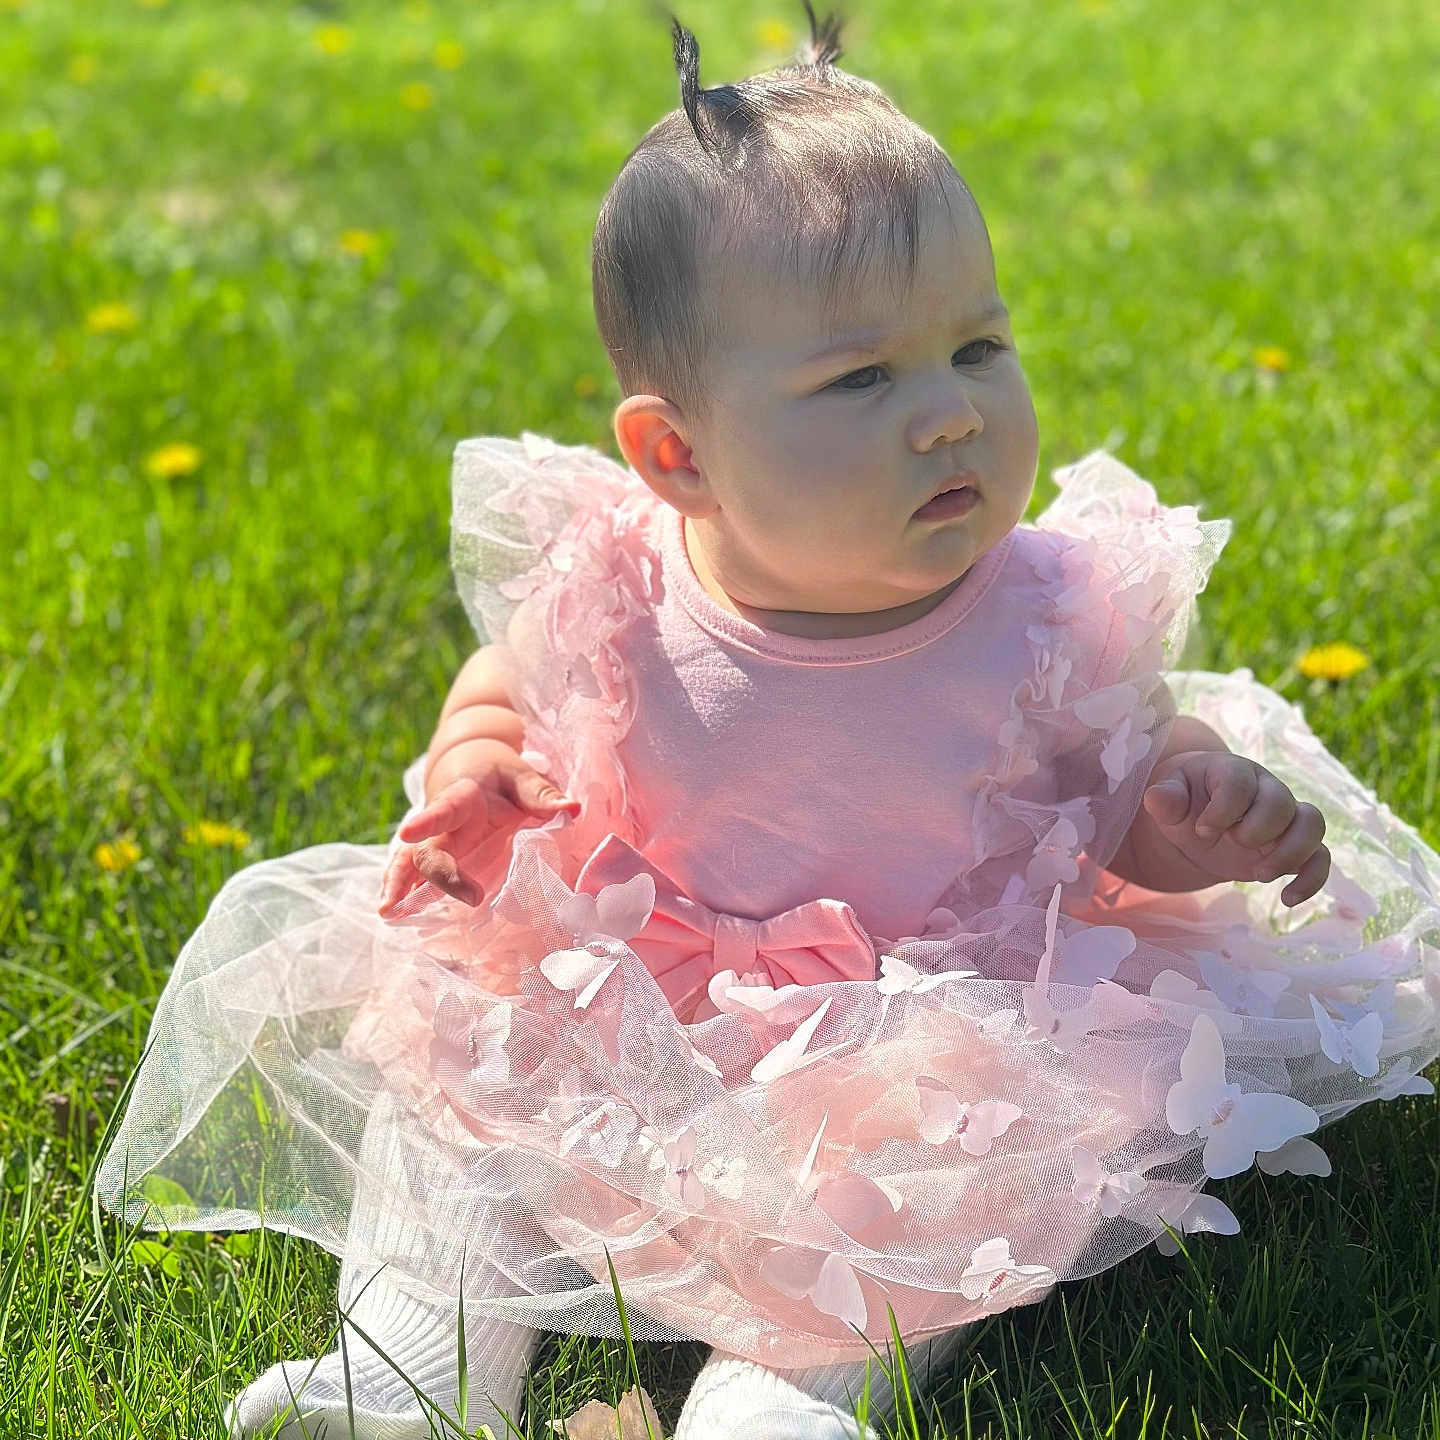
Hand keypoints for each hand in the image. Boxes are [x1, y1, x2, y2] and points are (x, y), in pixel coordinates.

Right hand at [377, 743, 579, 916]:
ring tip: (387, 911)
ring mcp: (433, 842)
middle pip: (427, 849)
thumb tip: (572, 808)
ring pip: (407, 863)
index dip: (427, 821)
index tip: (408, 832)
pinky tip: (395, 915)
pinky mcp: (432, 856)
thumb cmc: (500, 777)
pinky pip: (412, 874)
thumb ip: (542, 794)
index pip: (444, 809)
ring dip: (397, 886)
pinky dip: (403, 892)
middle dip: (435, 875)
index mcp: (463, 797)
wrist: (471, 767)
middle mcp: (443, 824)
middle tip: (469, 898)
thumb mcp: (522, 778)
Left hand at [1140, 751, 1329, 906]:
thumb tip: (1156, 797)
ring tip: (1258, 875)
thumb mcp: (1169, 800)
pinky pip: (1321, 857)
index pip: (1240, 782)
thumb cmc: (1186, 803)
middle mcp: (1266, 789)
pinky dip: (1312, 879)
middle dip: (1256, 829)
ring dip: (1290, 853)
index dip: (1224, 809)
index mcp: (1232, 771)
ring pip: (1312, 824)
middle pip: (1281, 802)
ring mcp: (1285, 817)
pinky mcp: (1293, 845)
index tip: (1202, 830)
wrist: (1201, 819)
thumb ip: (1165, 798)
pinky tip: (1287, 899)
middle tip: (1231, 844)